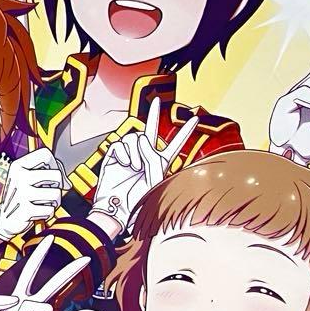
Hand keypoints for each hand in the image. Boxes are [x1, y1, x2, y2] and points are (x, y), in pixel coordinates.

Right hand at [0, 147, 67, 241]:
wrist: (5, 218)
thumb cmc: (22, 196)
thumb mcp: (29, 179)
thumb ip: (49, 173)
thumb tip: (67, 184)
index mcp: (18, 165)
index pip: (45, 155)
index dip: (55, 165)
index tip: (52, 176)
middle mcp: (19, 177)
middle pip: (56, 175)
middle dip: (58, 186)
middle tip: (49, 192)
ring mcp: (22, 194)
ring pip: (56, 194)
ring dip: (54, 202)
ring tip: (43, 203)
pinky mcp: (25, 210)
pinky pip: (50, 210)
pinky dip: (47, 213)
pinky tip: (37, 212)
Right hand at [90, 97, 198, 233]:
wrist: (117, 209)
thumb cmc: (137, 201)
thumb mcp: (153, 180)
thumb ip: (152, 157)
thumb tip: (142, 137)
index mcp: (159, 163)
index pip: (175, 144)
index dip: (185, 132)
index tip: (195, 119)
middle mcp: (144, 156)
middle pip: (151, 130)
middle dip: (154, 114)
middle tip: (157, 100)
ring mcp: (129, 154)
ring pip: (135, 137)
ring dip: (136, 151)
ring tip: (134, 166)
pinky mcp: (114, 155)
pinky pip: (120, 143)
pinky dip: (123, 153)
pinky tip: (124, 164)